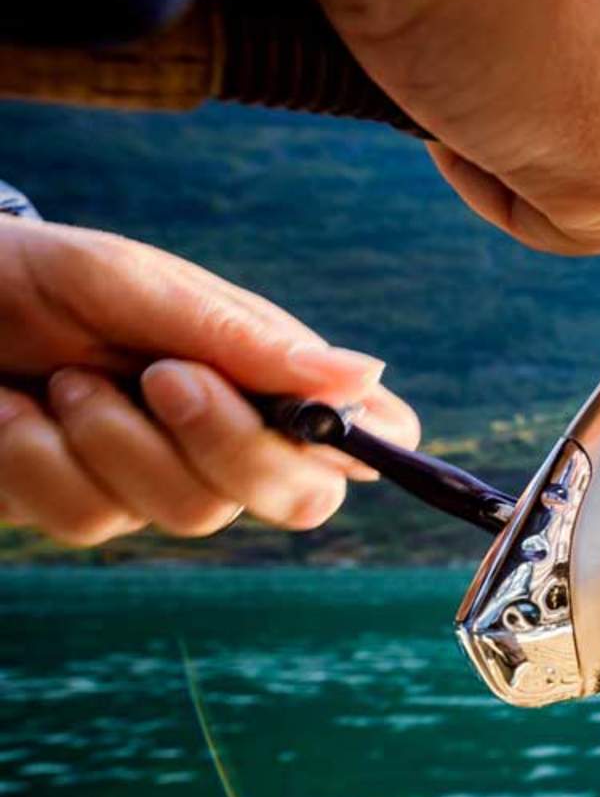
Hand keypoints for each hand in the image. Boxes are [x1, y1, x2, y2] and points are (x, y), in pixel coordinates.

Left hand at [0, 218, 419, 546]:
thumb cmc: (41, 275)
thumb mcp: (138, 285)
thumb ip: (244, 339)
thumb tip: (367, 376)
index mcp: (267, 375)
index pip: (368, 436)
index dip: (365, 446)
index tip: (320, 425)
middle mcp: (231, 437)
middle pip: (299, 499)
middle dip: (230, 446)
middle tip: (163, 376)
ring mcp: (160, 481)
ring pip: (189, 514)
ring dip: (111, 437)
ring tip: (63, 375)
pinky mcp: (84, 507)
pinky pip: (88, 522)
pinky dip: (38, 458)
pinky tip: (12, 410)